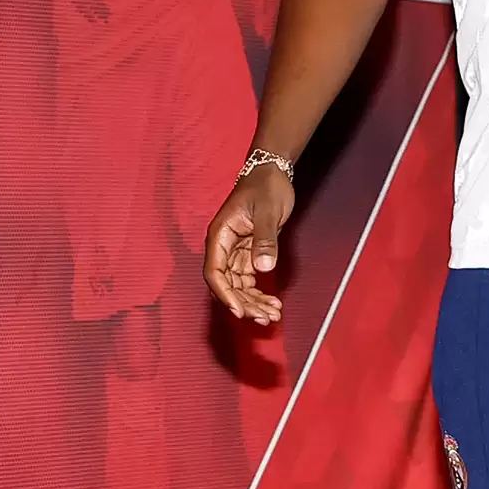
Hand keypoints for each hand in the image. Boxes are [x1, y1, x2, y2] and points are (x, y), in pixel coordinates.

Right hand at [204, 163, 293, 324]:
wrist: (273, 171)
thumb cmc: (266, 186)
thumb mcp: (267, 212)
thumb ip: (264, 240)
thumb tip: (262, 269)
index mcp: (220, 236)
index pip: (215, 272)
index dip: (224, 294)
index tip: (239, 311)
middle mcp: (224, 247)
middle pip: (227, 284)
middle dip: (244, 303)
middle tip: (265, 317)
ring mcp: (235, 251)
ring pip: (239, 285)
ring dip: (253, 302)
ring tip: (273, 315)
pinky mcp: (248, 252)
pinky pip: (249, 279)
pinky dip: (259, 292)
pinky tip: (273, 303)